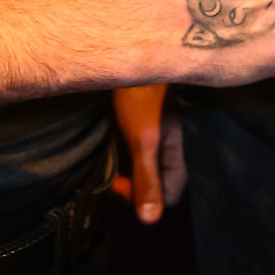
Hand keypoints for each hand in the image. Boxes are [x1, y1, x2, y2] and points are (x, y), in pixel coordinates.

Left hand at [112, 84, 186, 222]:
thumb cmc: (142, 95)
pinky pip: (129, 146)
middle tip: (104, 175)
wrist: (131, 52)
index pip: (170, 195)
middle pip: (153, 181)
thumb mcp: (143, 139)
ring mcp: (152, 132)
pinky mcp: (138, 120)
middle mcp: (166, 145)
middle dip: (130, 185)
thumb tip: (150, 222)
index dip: (144, 200)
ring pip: (139, 164)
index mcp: (174, 153)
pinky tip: (103, 141)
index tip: (118, 186)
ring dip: (121, 168)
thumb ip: (147, 179)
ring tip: (101, 158)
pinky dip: (117, 150)